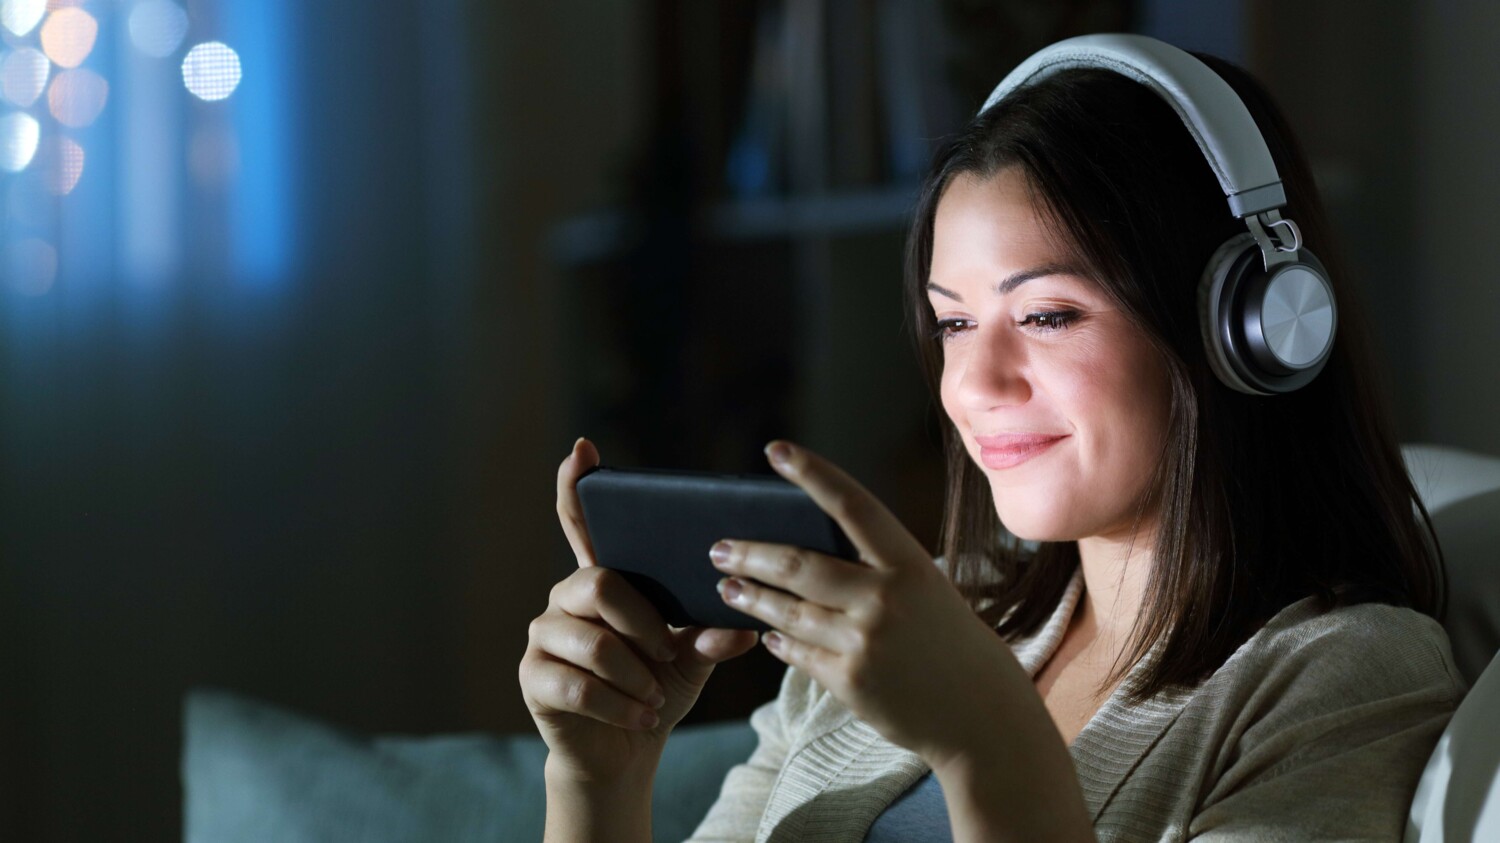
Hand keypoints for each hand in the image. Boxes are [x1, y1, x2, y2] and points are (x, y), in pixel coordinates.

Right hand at [519, 437, 759, 784]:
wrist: (624, 749)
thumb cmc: (657, 689)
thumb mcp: (692, 659)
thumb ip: (711, 635)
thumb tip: (743, 627)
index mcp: (603, 579)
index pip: (582, 523)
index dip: (577, 486)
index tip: (582, 449)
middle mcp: (565, 597)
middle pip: (601, 584)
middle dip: (644, 624)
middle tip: (668, 654)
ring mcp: (544, 635)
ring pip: (595, 642)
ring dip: (636, 677)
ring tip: (654, 696)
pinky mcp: (532, 676)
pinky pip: (579, 686)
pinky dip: (621, 706)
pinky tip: (641, 716)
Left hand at [710, 440, 1031, 769]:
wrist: (981, 714)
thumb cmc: (950, 642)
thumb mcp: (926, 590)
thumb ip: (875, 569)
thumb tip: (804, 549)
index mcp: (910, 564)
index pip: (852, 505)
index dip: (812, 474)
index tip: (776, 450)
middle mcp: (885, 599)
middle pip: (798, 565)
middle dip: (750, 554)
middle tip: (718, 548)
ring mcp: (865, 642)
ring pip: (787, 612)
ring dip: (750, 598)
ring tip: (728, 587)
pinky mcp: (851, 682)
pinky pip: (798, 654)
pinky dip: (778, 642)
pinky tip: (767, 635)